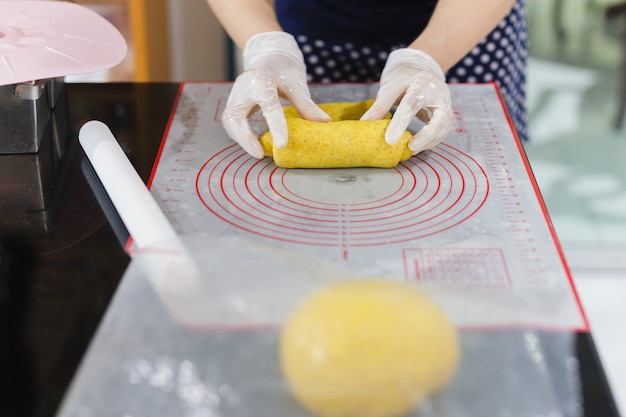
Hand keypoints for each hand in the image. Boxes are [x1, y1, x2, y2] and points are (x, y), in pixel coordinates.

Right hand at [221, 31, 330, 158]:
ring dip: (243, 140)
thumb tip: (325, 123)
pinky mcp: (232, 104)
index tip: (282, 145)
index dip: (275, 126)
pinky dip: (242, 136)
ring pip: (229, 122)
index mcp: (262, 80)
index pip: (268, 105)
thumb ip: (307, 105)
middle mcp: (243, 87)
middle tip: (260, 154)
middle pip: (234, 116)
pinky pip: (232, 123)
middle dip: (245, 138)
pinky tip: (254, 144)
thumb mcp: (296, 86)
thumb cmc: (283, 72)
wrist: (268, 58)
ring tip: (260, 152)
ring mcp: (235, 96)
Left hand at [361, 48, 453, 154]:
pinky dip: (430, 142)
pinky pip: (442, 132)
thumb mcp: (389, 89)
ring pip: (444, 128)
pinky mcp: (448, 115)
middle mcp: (440, 93)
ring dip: (427, 142)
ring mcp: (447, 105)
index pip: (412, 104)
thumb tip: (364, 124)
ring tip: (410, 150)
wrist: (418, 74)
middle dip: (425, 136)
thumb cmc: (402, 82)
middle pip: (439, 118)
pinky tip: (418, 146)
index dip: (401, 123)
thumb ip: (379, 107)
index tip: (389, 140)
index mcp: (422, 82)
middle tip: (409, 148)